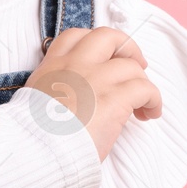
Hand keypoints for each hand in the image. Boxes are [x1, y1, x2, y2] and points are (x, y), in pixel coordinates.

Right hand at [23, 27, 161, 161]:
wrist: (35, 151)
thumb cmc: (34, 136)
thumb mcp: (33, 102)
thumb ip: (53, 90)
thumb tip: (71, 100)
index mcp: (52, 66)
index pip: (76, 36)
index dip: (96, 44)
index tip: (106, 57)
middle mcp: (75, 65)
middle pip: (109, 37)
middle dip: (127, 48)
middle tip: (136, 65)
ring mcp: (96, 79)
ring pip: (132, 66)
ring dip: (143, 83)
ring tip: (143, 104)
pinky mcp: (114, 98)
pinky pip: (146, 88)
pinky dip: (153, 100)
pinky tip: (150, 113)